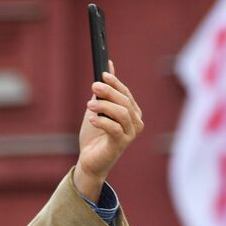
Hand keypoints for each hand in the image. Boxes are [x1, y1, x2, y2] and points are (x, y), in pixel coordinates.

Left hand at [74, 61, 143, 200]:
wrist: (89, 160)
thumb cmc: (95, 135)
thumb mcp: (98, 108)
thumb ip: (104, 90)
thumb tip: (108, 65)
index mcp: (132, 113)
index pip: (126, 94)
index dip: (115, 83)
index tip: (102, 75)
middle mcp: (135, 123)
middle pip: (125, 102)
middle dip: (109, 92)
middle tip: (93, 86)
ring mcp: (130, 135)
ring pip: (122, 114)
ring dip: (105, 106)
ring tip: (89, 105)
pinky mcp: (120, 145)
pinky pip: (114, 129)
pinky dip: (102, 121)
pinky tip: (91, 119)